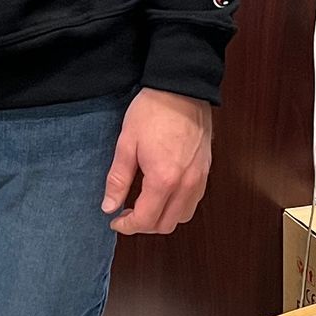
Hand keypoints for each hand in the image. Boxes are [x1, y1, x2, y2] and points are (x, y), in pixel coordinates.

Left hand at [102, 89, 212, 236]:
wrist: (182, 88)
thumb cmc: (153, 111)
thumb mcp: (126, 144)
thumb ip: (118, 179)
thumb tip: (109, 206)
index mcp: (164, 179)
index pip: (146, 220)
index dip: (127, 226)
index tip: (115, 220)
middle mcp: (186, 184)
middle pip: (166, 225)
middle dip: (144, 225)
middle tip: (127, 212)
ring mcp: (199, 178)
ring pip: (183, 216)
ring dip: (163, 217)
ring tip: (146, 203)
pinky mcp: (206, 170)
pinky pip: (193, 201)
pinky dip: (178, 206)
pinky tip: (163, 192)